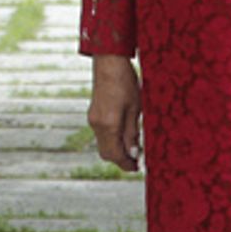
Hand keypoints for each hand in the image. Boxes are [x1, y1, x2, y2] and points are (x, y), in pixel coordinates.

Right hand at [87, 54, 141, 171]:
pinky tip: (124, 134)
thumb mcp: (135, 110)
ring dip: (116, 150)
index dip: (127, 164)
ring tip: (134, 146)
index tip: (137, 168)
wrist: (109, 63)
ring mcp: (93, 119)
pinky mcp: (93, 114)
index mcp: (109, 125)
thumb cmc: (125, 83)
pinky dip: (112, 140)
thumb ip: (132, 133)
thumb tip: (133, 152)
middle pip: (106, 153)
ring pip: (103, 145)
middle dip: (121, 159)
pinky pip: (101, 135)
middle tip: (137, 160)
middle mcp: (97, 125)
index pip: (115, 155)